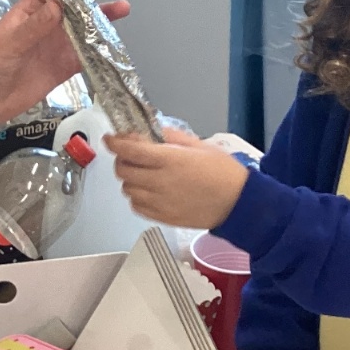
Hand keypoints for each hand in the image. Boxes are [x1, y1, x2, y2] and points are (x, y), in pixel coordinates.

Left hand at [0, 0, 124, 124]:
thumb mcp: (9, 42)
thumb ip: (35, 26)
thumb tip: (59, 5)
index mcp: (29, 11)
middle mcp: (45, 26)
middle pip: (74, 6)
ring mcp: (54, 47)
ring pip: (84, 30)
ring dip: (101, 21)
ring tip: (122, 9)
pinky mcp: (61, 68)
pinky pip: (84, 57)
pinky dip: (99, 51)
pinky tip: (114, 44)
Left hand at [106, 127, 249, 227]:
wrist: (238, 204)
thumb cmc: (223, 172)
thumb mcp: (200, 145)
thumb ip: (171, 137)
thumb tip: (149, 131)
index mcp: (170, 160)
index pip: (130, 150)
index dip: (115, 143)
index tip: (110, 139)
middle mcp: (160, 182)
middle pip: (123, 171)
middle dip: (121, 159)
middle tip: (130, 155)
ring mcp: (159, 202)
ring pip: (127, 189)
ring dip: (129, 179)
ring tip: (143, 174)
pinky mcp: (162, 217)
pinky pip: (136, 206)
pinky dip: (136, 197)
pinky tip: (148, 191)